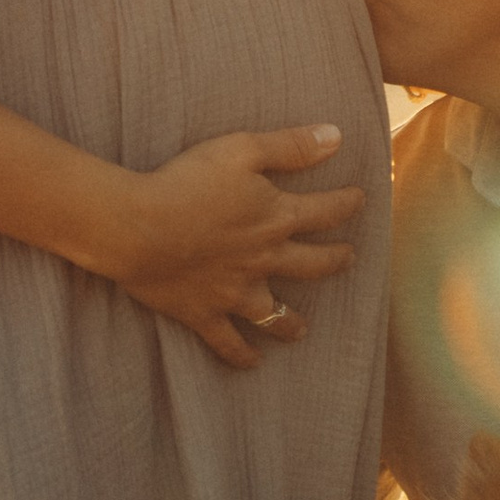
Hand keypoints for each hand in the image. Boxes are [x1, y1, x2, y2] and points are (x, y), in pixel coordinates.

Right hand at [96, 125, 362, 368]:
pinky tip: (252, 362)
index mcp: (275, 218)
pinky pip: (229, 343)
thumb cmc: (187, 182)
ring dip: (292, 324)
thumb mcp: (241, 150)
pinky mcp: (204, 314)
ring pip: (275, 315)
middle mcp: (264, 260)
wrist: (138, 228)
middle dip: (335, 260)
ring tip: (301, 330)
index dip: (346, 204)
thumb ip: (291, 146)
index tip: (360, 200)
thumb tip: (336, 137)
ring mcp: (235, 293)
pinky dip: (241, 355)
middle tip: (348, 258)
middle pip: (312, 265)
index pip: (326, 212)